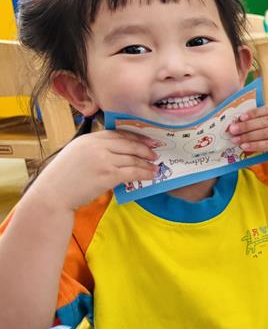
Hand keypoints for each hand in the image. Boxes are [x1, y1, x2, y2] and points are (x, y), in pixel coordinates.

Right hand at [30, 130, 157, 211]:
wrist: (52, 194)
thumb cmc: (62, 178)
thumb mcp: (75, 154)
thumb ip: (94, 149)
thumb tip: (116, 151)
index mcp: (88, 139)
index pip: (117, 134)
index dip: (135, 137)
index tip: (147, 141)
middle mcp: (97, 146)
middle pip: (129, 144)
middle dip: (145, 149)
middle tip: (155, 153)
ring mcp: (103, 160)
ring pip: (133, 159)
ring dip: (147, 163)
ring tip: (155, 167)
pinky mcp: (108, 175)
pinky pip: (132, 172)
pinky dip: (144, 173)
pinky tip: (151, 175)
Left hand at [229, 106, 267, 172]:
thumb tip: (252, 125)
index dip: (252, 113)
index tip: (239, 117)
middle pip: (264, 121)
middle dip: (246, 125)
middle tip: (232, 129)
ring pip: (265, 132)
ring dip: (248, 136)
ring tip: (236, 139)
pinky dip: (256, 145)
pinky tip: (246, 147)